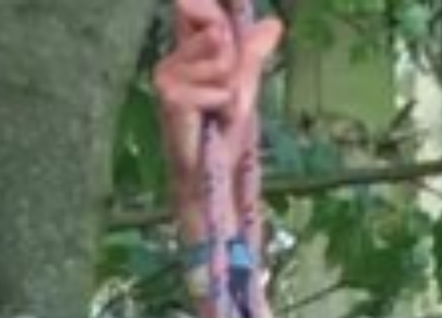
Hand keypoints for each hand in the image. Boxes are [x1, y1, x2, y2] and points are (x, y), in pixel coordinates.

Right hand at [154, 0, 283, 223]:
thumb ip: (252, 53)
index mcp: (186, 53)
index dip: (216, 11)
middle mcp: (171, 59)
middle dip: (233, 63)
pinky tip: (211, 123)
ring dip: (230, 90)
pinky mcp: (171, 95)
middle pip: (218, 31)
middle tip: (224, 97)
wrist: (209, 177)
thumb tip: (274, 23)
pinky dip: (224, 107)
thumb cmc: (222, 136)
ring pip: (221, 60)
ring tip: (218, 112)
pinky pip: (219, 87)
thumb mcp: (243, 87)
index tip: (227, 31)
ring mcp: (167, 75)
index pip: (201, 8)